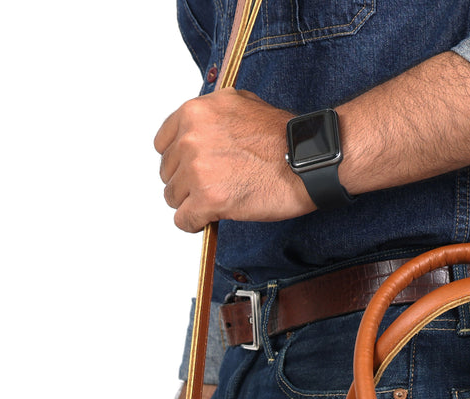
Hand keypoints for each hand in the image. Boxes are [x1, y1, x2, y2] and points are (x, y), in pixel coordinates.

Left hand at [154, 88, 314, 231]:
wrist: (306, 160)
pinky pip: (184, 220)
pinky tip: (208, 220)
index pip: (163, 144)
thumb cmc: (283, 137)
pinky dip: (194, 224)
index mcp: (195, 113)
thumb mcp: (240, 103)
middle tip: (208, 188)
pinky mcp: (208, 200)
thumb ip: (212, 116)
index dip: (178, 160)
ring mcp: (197, 170)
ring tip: (213, 203)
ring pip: (173, 197)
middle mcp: (191, 139)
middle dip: (186, 183)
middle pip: (168, 172)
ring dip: (190, 203)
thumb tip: (202, 128)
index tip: (190, 169)